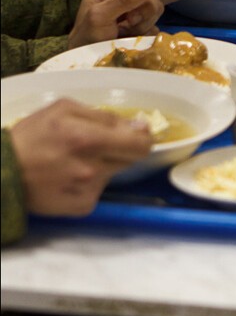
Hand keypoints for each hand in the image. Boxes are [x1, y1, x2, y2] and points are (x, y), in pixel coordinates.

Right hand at [8, 99, 152, 215]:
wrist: (1, 173)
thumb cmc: (30, 136)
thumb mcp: (63, 110)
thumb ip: (104, 116)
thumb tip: (138, 126)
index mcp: (87, 138)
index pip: (140, 144)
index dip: (142, 137)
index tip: (136, 134)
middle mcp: (92, 168)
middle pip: (132, 158)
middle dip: (121, 149)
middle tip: (98, 145)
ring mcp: (88, 190)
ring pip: (114, 172)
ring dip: (103, 165)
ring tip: (75, 161)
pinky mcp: (82, 206)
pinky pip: (99, 190)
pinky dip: (89, 183)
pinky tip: (69, 178)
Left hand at [68, 0, 164, 49]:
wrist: (89, 62)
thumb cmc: (87, 36)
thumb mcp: (101, 16)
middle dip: (145, 4)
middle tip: (131, 18)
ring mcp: (133, 9)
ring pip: (155, 6)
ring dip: (145, 19)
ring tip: (127, 30)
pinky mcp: (141, 24)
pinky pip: (155, 22)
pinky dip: (146, 30)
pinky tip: (132, 36)